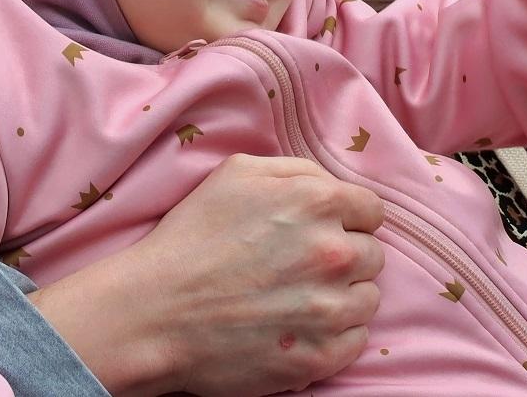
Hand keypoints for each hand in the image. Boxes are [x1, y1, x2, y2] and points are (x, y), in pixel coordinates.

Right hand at [28, 155, 384, 395]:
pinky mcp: (319, 356)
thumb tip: (330, 185)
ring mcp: (329, 309)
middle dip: (345, 258)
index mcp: (318, 202)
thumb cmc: (192, 238)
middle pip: (372, 254)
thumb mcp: (238, 173)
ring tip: (300, 299)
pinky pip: (356, 341)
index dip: (348, 220)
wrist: (154, 311)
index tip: (325, 232)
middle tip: (303, 268)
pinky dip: (335, 336)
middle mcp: (333, 253)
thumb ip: (297, 171)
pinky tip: (300, 327)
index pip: (371, 211)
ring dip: (343, 297)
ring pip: (368, 299)